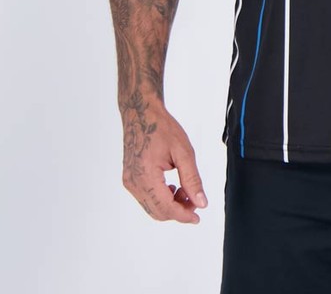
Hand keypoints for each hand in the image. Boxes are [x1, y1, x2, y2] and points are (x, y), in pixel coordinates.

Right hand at [121, 99, 208, 223]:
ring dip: (170, 205)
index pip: (166, 208)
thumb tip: (200, 202)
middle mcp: (134, 182)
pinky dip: (161, 198)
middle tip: (195, 201)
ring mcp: (130, 181)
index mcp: (146, 176)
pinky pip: (146, 198)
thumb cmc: (161, 128)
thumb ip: (192, 179)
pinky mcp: (130, 179)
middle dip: (178, 211)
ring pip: (152, 207)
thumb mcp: (183, 152)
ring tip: (186, 190)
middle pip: (158, 212)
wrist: (141, 114)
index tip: (197, 217)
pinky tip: (173, 187)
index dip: (183, 215)